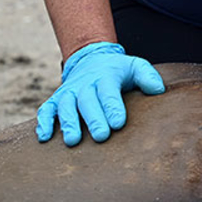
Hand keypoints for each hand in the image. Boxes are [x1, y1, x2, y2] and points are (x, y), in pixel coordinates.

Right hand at [35, 42, 164, 145]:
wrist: (91, 59)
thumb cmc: (118, 71)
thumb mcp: (135, 66)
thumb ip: (147, 77)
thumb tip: (158, 90)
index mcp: (105, 77)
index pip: (109, 92)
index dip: (113, 107)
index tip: (118, 123)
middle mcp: (84, 85)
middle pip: (87, 101)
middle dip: (93, 119)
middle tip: (101, 137)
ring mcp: (68, 93)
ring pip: (65, 107)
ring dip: (68, 123)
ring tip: (73, 141)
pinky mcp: (55, 100)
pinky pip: (46, 110)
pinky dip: (43, 122)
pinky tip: (44, 137)